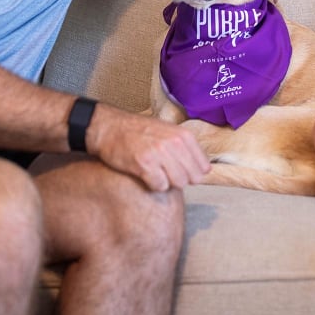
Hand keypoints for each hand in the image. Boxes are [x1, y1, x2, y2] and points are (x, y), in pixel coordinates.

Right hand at [92, 106, 210, 190]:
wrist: (109, 128)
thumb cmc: (139, 131)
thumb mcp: (168, 131)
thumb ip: (186, 148)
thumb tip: (204, 171)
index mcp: (184, 135)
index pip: (204, 168)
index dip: (192, 173)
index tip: (179, 169)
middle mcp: (175, 143)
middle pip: (192, 178)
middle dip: (180, 179)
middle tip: (165, 171)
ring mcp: (160, 153)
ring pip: (178, 183)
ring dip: (167, 182)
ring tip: (155, 171)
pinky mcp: (145, 164)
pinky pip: (160, 186)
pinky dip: (153, 184)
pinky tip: (145, 174)